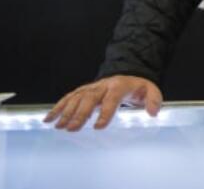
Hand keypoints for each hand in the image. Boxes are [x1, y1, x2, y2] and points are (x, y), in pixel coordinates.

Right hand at [44, 75, 162, 130]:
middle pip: (90, 98)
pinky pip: (68, 98)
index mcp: (119, 86)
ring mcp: (91, 88)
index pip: (112, 98)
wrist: (127, 74)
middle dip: (80, 113)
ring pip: (76, 98)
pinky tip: (49, 119)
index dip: (105, 112)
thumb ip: (154, 100)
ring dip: (66, 111)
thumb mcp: (150, 91)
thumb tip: (153, 112)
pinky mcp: (82, 91)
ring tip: (59, 126)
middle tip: (73, 128)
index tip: (98, 126)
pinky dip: (58, 107)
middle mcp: (103, 86)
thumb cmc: (137, 88)